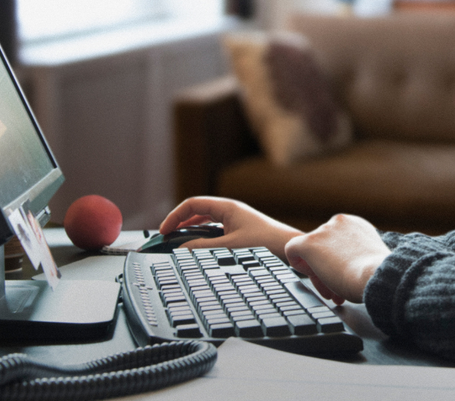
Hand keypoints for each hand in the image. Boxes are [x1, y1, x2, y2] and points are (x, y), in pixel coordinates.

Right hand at [159, 196, 301, 257]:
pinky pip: (215, 231)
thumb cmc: (266, 243)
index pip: (192, 204)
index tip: (164, 231)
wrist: (291, 249)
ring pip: (206, 223)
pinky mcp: (241, 232)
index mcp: (227, 207)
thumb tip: (180, 249)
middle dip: (180, 224)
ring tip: (178, 245)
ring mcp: (236, 221)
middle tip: (167, 239)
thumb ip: (203, 248)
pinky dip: (203, 239)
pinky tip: (199, 250)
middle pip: (197, 212)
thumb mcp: (229, 247)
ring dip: (191, 232)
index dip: (175, 216)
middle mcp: (230, 211)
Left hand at [284, 214, 389, 304]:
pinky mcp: (309, 242)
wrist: (376, 274)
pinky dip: (296, 262)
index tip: (344, 272)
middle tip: (335, 284)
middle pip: (323, 244)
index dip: (338, 258)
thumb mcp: (373, 257)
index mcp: (356, 224)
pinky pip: (292, 249)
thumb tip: (354, 264)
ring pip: (310, 250)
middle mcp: (339, 222)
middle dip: (327, 265)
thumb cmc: (378, 273)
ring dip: (316, 268)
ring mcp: (323, 231)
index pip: (337, 239)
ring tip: (328, 286)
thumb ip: (361, 254)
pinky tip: (308, 273)